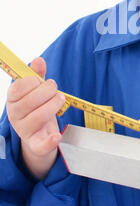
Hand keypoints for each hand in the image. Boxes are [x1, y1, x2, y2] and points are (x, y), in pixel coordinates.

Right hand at [6, 57, 64, 178]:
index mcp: (12, 100)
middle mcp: (15, 116)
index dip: (32, 81)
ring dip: (54, 105)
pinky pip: (41, 145)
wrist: (39, 132)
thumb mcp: (36, 89)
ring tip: (60, 99)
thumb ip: (37, 74)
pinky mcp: (36, 144)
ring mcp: (24, 131)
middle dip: (47, 91)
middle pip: (30, 101)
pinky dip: (49, 142)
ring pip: (39, 117)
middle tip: (55, 90)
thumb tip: (38, 60)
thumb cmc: (37, 106)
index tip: (40, 81)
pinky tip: (57, 137)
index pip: (18, 88)